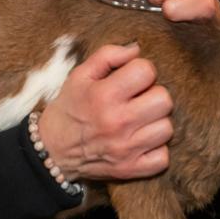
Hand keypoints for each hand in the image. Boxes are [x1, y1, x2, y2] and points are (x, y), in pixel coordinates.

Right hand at [37, 43, 172, 181]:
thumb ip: (108, 55)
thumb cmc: (69, 108)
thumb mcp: (80, 75)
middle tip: (139, 99)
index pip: (146, 71)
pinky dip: (156, 149)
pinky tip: (141, 140)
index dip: (141, 70)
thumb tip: (137, 49)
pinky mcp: (131, 169)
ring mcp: (126, 149)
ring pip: (166, 128)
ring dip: (156, 122)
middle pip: (164, 100)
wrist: (52, 151)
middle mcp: (118, 122)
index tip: (132, 78)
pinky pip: (163, 158)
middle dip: (153, 94)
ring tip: (140, 120)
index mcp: (104, 95)